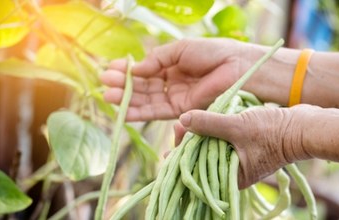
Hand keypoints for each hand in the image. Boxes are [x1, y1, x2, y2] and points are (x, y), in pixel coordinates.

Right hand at [100, 38, 255, 120]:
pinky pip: (155, 112)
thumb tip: (135, 69)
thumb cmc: (210, 52)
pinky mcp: (180, 110)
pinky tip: (122, 111)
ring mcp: (174, 97)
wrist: (234, 66)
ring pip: (145, 100)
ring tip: (107, 96)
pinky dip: (138, 112)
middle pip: (141, 87)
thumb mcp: (179, 50)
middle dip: (122, 85)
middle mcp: (169, 83)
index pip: (144, 71)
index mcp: (170, 66)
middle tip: (104, 82)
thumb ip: (157, 60)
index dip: (127, 70)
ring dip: (126, 99)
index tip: (111, 68)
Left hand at [175, 105, 314, 188]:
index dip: (182, 155)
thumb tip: (182, 119)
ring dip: (202, 135)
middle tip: (180, 124)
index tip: (174, 138)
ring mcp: (240, 159)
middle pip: (203, 159)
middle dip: (190, 142)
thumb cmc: (273, 132)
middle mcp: (234, 172)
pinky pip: (223, 141)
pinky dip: (215, 132)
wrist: (304, 127)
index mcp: (231, 177)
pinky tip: (206, 121)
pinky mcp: (244, 147)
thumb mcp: (237, 127)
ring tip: (188, 121)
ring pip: (212, 148)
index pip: (198, 171)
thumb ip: (209, 124)